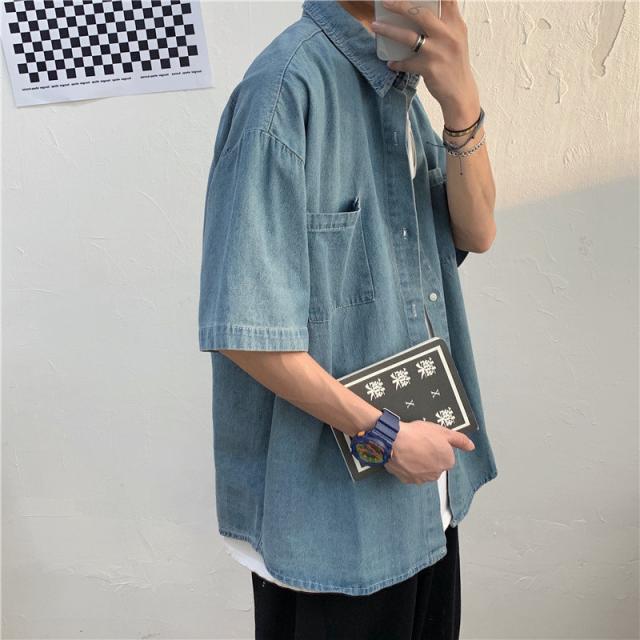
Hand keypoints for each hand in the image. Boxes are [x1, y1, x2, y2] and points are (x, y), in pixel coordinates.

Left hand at [370, 0, 480, 128]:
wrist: (460, 92)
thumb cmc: (454, 63)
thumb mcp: (456, 38)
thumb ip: (444, 23)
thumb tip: (421, 11)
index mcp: (456, 24)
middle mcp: (448, 35)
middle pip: (421, 13)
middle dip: (400, 5)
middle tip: (385, 2)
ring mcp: (438, 52)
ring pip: (408, 37)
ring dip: (389, 31)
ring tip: (375, 26)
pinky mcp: (429, 68)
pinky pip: (406, 63)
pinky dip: (397, 63)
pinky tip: (391, 62)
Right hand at [384, 418, 474, 483]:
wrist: (394, 441)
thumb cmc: (418, 435)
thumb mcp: (442, 431)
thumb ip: (459, 440)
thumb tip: (470, 446)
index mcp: (447, 462)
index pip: (446, 456)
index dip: (437, 446)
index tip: (429, 440)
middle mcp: (436, 474)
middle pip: (435, 465)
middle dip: (428, 456)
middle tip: (419, 443)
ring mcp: (421, 478)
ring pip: (422, 471)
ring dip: (418, 463)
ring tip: (410, 449)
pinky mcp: (407, 480)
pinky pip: (409, 473)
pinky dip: (407, 467)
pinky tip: (403, 456)